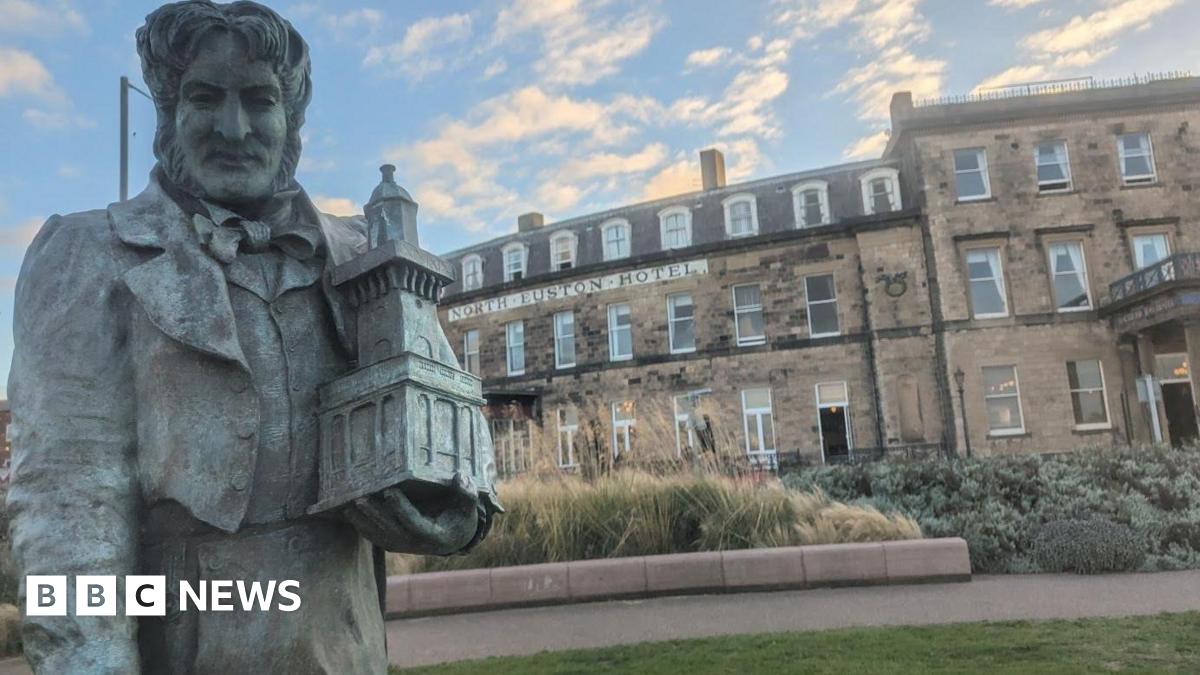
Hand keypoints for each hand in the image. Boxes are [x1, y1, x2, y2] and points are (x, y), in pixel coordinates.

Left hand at [343, 472, 500, 554]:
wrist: (452, 540)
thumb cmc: (460, 519)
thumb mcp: (468, 508)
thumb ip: (467, 493)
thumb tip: (460, 476)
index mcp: (433, 535)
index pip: (413, 521)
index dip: (400, 508)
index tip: (389, 491)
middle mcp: (415, 543)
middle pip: (390, 529)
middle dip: (374, 513)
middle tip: (360, 497)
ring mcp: (401, 545)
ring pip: (378, 534)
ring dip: (362, 520)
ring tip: (347, 504)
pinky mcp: (392, 543)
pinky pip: (374, 536)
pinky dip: (361, 526)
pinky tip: (348, 512)